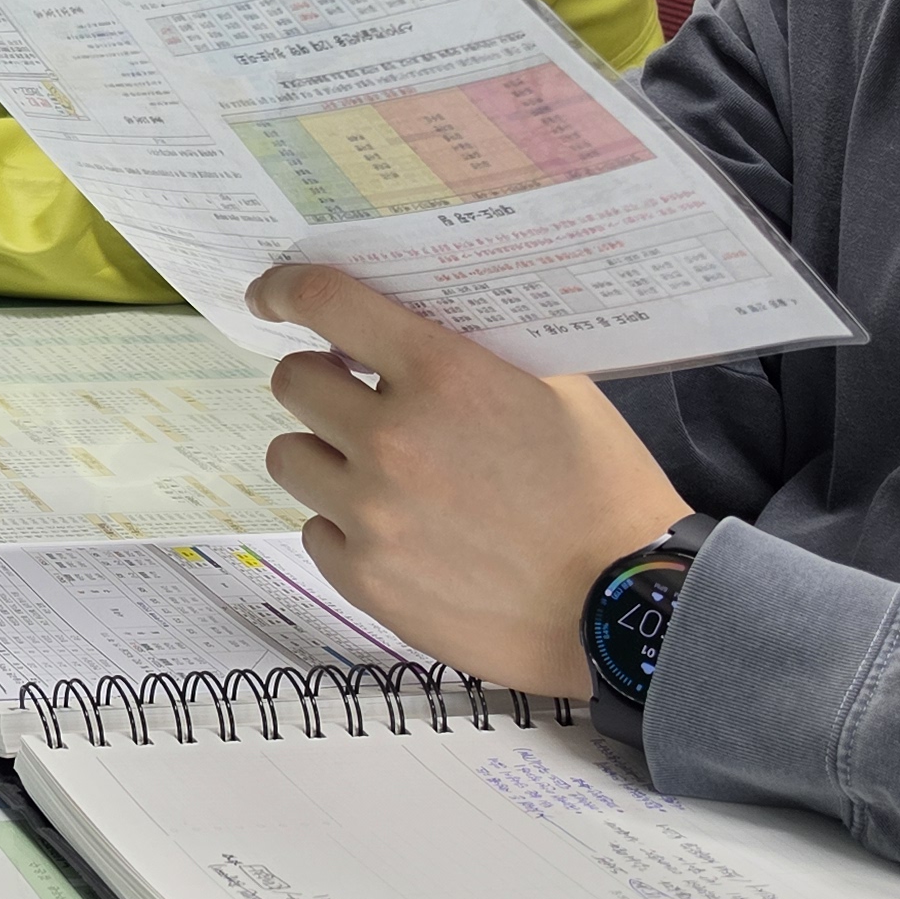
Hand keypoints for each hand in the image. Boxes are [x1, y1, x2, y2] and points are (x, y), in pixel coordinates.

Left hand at [248, 265, 691, 697]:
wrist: (626, 610)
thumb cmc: (604, 493)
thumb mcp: (559, 389)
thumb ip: (477, 350)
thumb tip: (415, 318)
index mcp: (443, 376)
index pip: (326, 302)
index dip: (287, 288)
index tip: (273, 295)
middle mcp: (393, 439)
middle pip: (292, 382)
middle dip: (321, 381)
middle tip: (356, 397)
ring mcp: (372, 514)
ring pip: (290, 456)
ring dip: (324, 452)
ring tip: (377, 470)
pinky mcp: (365, 579)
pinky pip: (315, 528)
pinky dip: (344, 525)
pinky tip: (399, 532)